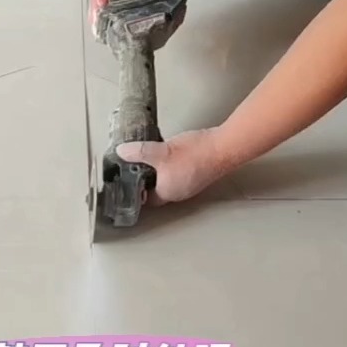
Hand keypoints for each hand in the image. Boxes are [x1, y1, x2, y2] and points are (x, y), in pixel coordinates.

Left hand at [115, 128, 230, 205]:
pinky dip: (172, 165)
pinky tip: (170, 152)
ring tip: (151, 156)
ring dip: (160, 171)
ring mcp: (190, 184)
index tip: (127, 178)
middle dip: (146, 178)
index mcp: (167, 193)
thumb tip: (122, 152)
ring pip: (168, 181)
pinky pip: (180, 173)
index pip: (146, 199)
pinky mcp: (198, 174)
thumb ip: (139, 152)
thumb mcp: (160, 152)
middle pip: (156, 190)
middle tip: (136, 165)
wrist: (224, 147)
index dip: (135, 189)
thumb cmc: (195, 154)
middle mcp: (179, 193)